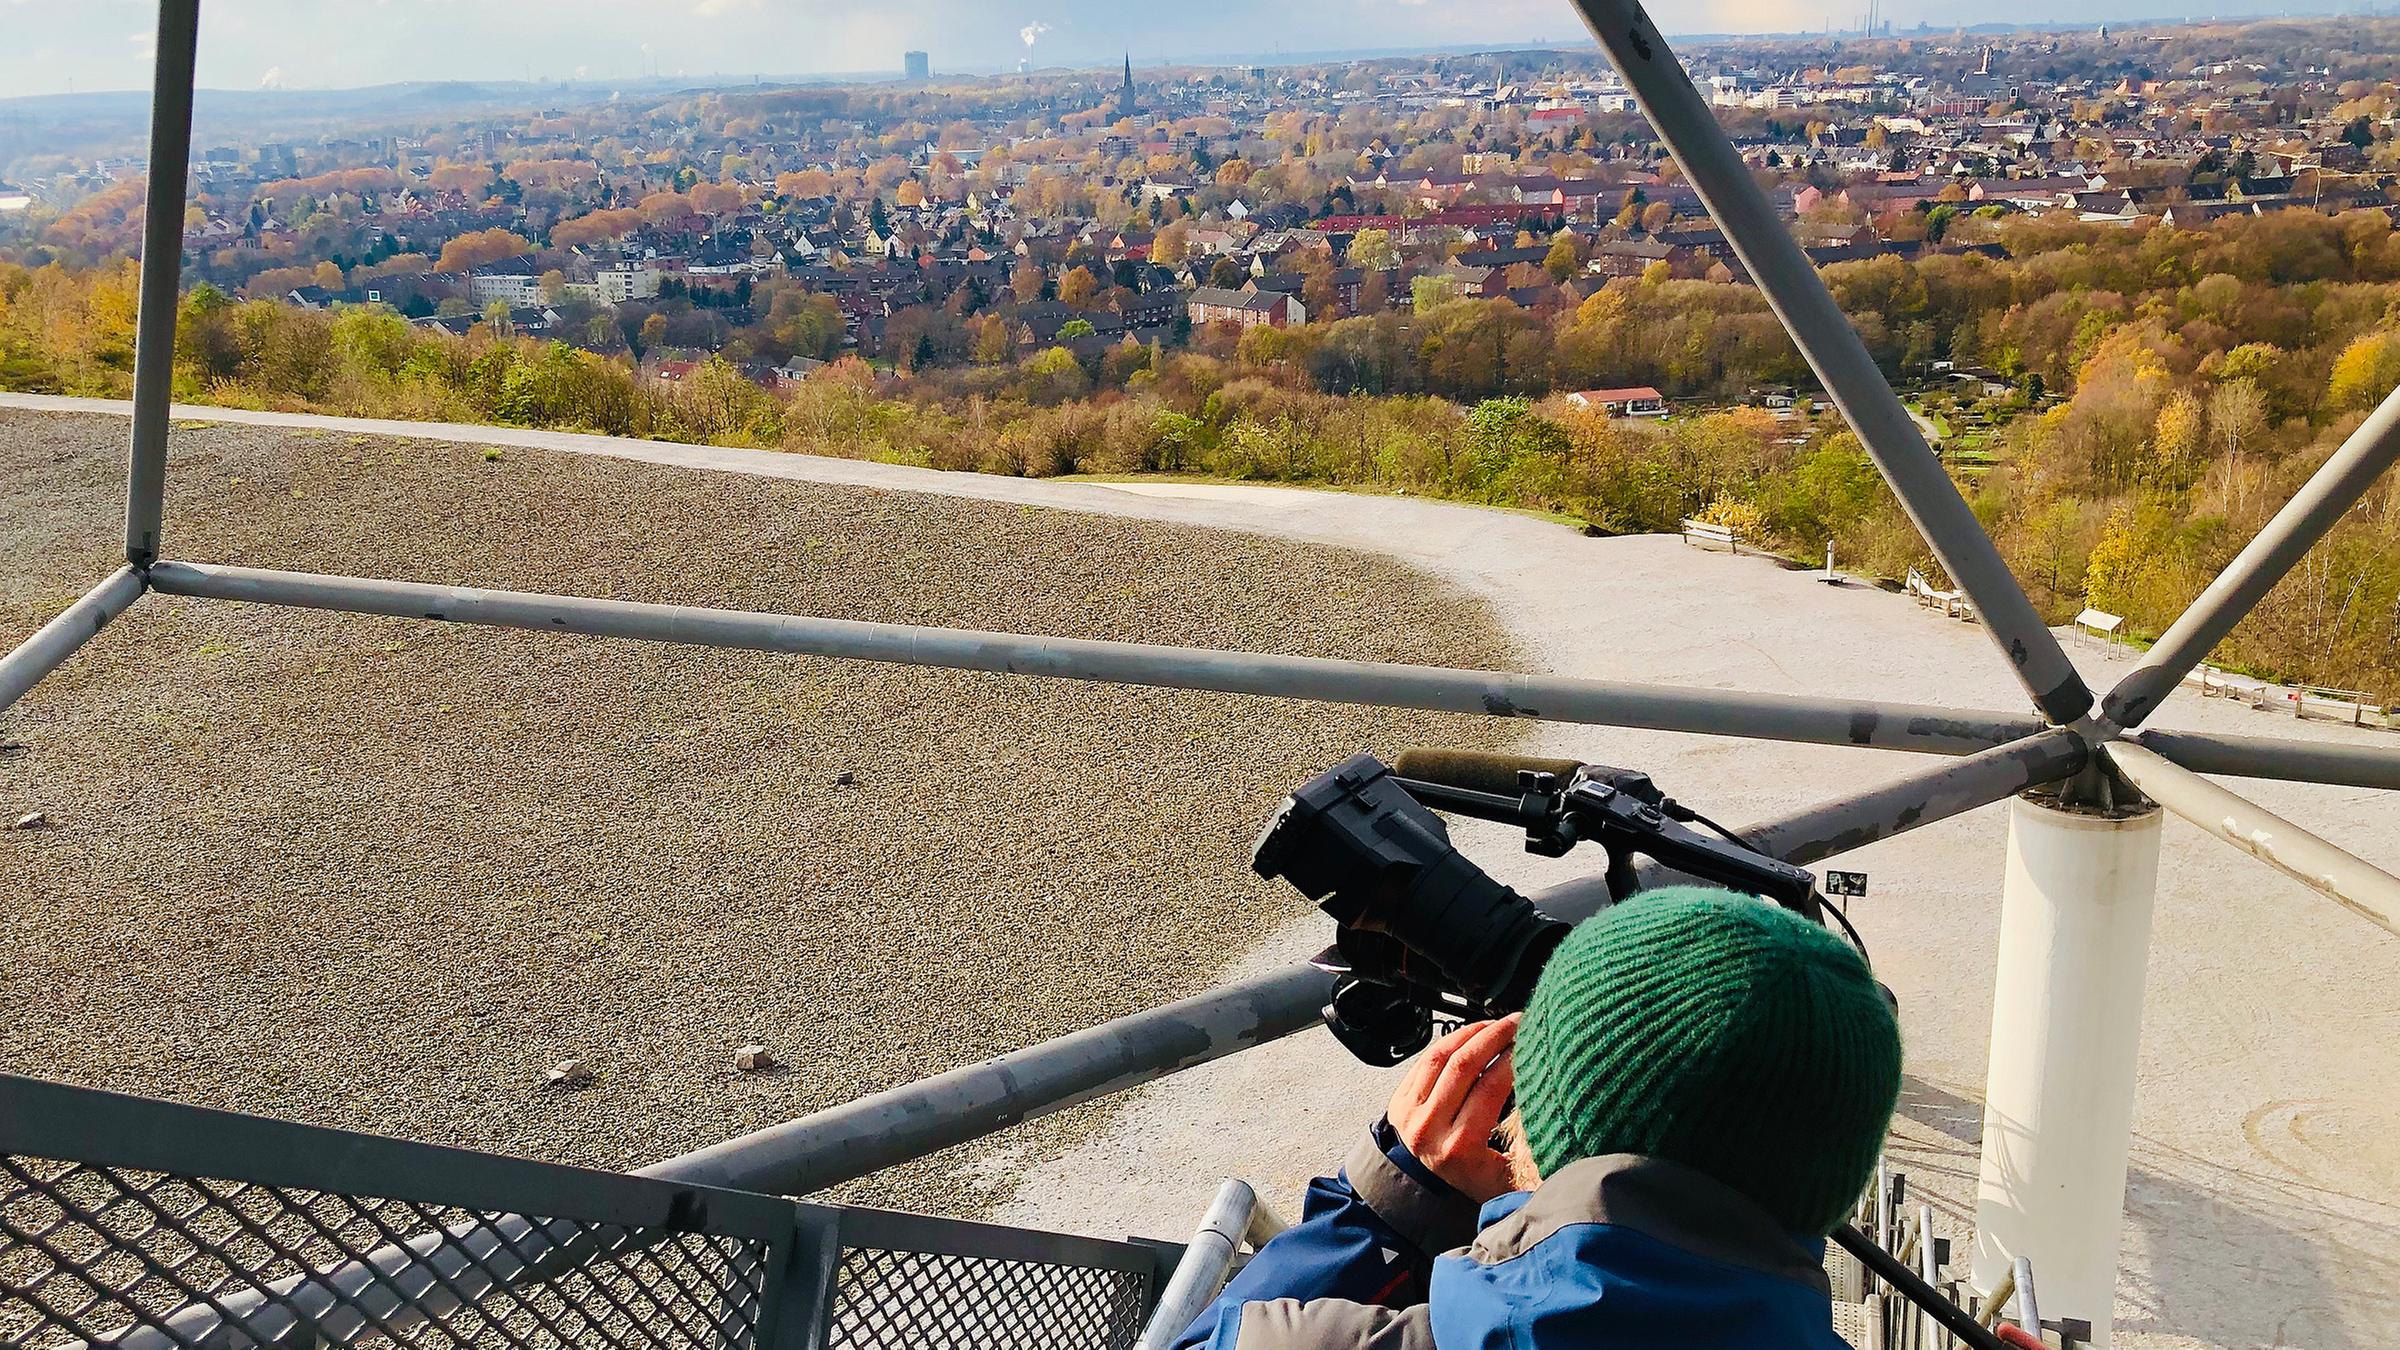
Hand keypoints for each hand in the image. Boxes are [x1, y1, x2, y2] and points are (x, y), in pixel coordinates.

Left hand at [1385, 1015, 1519, 1202]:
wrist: (1423, 1192)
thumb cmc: (1472, 1182)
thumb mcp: (1507, 1180)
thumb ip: (1530, 1153)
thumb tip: (1558, 1118)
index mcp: (1459, 1149)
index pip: (1489, 1090)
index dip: (1512, 1060)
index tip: (1533, 1045)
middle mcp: (1429, 1128)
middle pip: (1463, 1065)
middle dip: (1495, 1036)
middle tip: (1519, 1023)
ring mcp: (1410, 1111)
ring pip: (1442, 1055)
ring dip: (1473, 1032)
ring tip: (1499, 1024)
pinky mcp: (1401, 1099)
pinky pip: (1427, 1058)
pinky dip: (1452, 1039)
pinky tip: (1474, 1033)